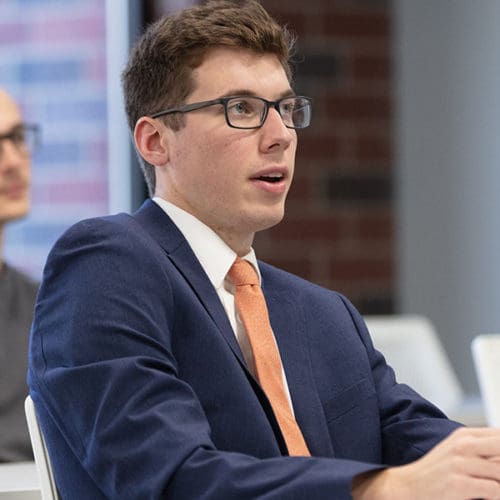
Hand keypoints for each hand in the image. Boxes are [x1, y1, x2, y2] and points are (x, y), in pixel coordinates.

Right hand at [352, 427, 499, 498]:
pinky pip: (494, 490)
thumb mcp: (457, 453)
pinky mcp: (458, 484)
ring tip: (492, 486)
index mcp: (464, 435)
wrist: (409, 486)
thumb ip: (482, 451)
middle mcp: (462, 445)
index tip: (498, 461)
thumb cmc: (437, 472)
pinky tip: (488, 496)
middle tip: (497, 475)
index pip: (499, 435)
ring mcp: (459, 464)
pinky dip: (497, 495)